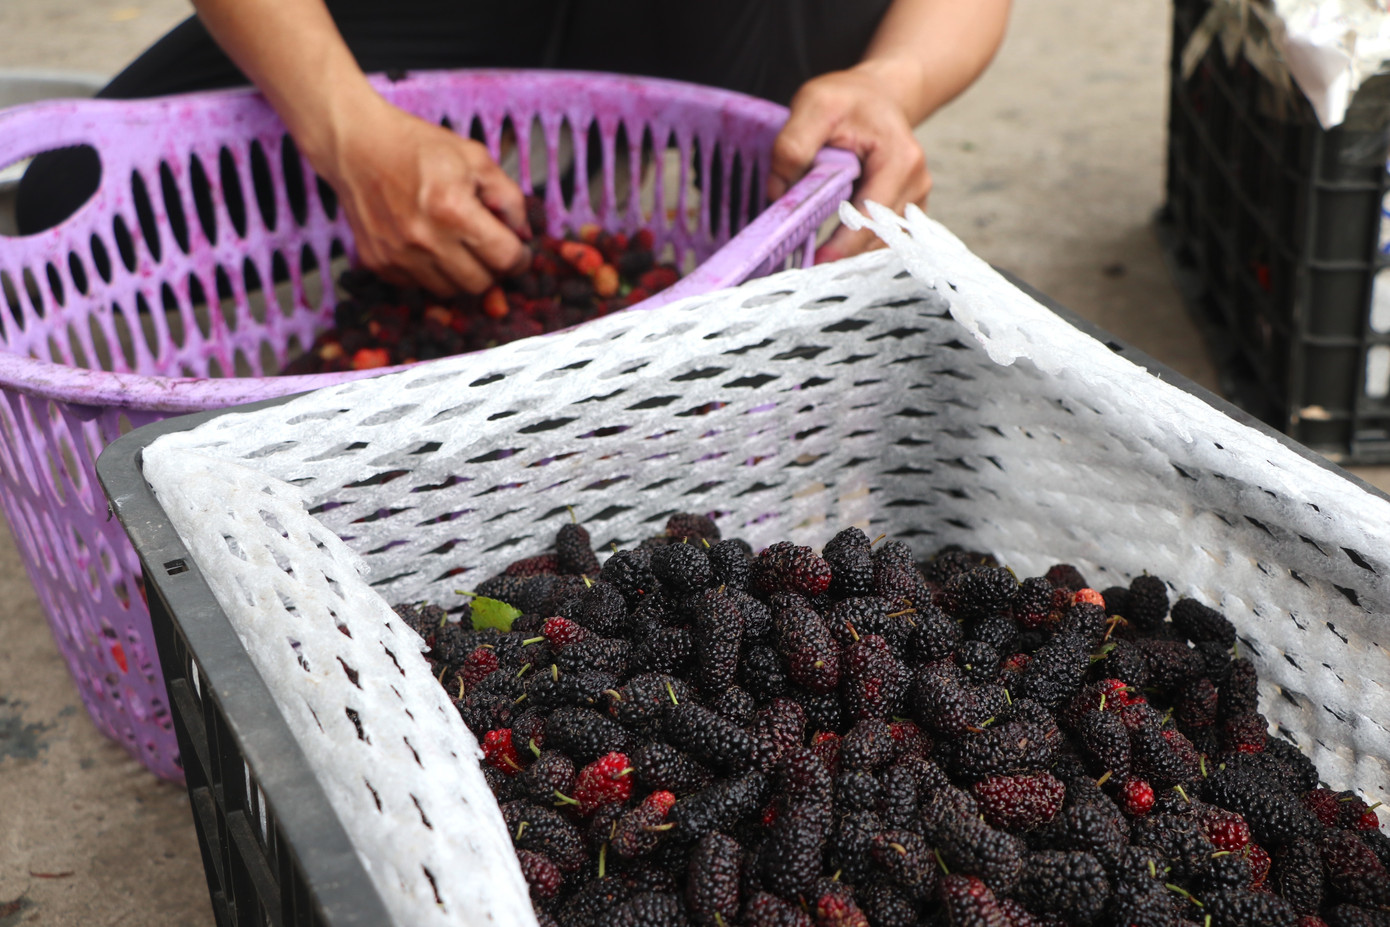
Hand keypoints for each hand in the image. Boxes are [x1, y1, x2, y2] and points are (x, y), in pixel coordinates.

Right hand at [314, 97, 529, 296]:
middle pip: (480, 284)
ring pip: (450, 292)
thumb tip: (524, 235)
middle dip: (492, 270)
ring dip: (461, 274)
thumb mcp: (476, 158)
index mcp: (453, 209)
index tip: (518, 252)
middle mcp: (425, 239)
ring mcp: (398, 255)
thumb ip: (509, 198)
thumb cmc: (418, 147)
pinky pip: (418, 287)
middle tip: (489, 250)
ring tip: (458, 245)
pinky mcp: (379, 264)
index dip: (520, 258)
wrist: (356, 145)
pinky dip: (431, 274)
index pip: (505, 259)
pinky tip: (430, 246)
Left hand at [768, 61, 931, 262]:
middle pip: (879, 237)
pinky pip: (884, 242)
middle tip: (804, 269)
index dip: (843, 245)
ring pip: (882, 246)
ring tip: (814, 262)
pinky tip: (833, 251)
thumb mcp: (813, 104)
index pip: (872, 216)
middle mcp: (916, 184)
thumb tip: (778, 194)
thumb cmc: (848, 99)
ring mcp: (916, 200)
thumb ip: (793, 146)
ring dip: (849, 256)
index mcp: (900, 160)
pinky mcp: (908, 212)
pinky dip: (857, 249)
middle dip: (842, 256)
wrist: (879, 96)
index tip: (815, 263)